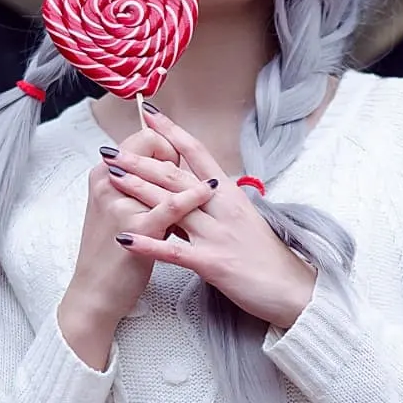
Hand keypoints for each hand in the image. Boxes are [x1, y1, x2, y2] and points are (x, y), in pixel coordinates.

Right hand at [58, 126, 214, 368]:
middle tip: (190, 173)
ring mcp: (120, 204)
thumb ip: (137, 186)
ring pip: (161, 174)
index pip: (142, 139)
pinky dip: (194, 196)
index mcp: (103, 174)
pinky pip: (171, 206)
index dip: (165, 145)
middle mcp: (107, 183)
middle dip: (176, 153)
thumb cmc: (111, 250)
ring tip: (211, 178)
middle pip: (150, 147)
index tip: (175, 163)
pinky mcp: (136, 229)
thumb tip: (168, 166)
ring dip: (188, 172)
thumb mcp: (117, 209)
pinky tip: (209, 190)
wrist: (94, 293)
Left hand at [104, 108, 317, 328]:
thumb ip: (215, 201)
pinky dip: (148, 244)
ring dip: (139, 190)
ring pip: (173, 205)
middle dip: (141, 160)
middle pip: (177, 175)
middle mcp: (222, 206)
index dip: (172, 132)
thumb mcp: (242, 217)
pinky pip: (175, 252)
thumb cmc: (265, 254)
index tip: (150, 114)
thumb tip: (192, 187)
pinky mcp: (213, 263)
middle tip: (111, 149)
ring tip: (112, 177)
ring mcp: (217, 233)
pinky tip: (125, 239)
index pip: (197, 152)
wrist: (291, 287)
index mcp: (229, 192)